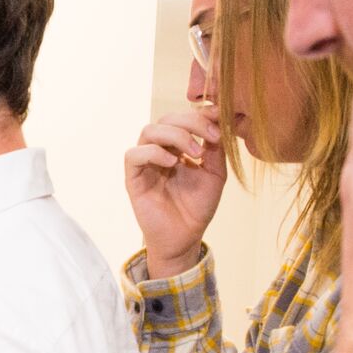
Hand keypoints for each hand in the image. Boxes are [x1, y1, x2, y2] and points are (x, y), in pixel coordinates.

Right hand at [124, 103, 226, 277]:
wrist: (185, 238)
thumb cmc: (197, 208)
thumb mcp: (215, 174)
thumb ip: (215, 148)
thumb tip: (219, 120)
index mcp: (177, 147)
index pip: (183, 118)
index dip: (200, 114)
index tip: (219, 116)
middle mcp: (159, 151)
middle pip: (166, 119)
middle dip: (191, 123)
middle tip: (212, 137)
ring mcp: (145, 164)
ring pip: (149, 131)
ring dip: (175, 136)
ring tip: (195, 153)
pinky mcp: (133, 179)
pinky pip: (134, 155)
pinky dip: (153, 153)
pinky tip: (173, 163)